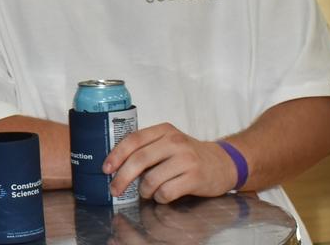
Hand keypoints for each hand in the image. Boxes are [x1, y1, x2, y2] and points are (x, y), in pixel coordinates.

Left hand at [102, 122, 236, 202]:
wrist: (223, 163)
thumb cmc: (189, 155)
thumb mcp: (168, 143)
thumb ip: (146, 149)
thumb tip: (116, 165)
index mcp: (164, 130)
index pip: (133, 140)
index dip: (116, 155)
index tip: (106, 169)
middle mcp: (175, 142)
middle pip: (139, 160)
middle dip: (122, 177)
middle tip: (115, 189)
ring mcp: (186, 159)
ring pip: (152, 179)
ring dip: (144, 190)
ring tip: (148, 192)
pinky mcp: (195, 177)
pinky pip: (166, 192)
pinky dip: (160, 197)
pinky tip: (163, 195)